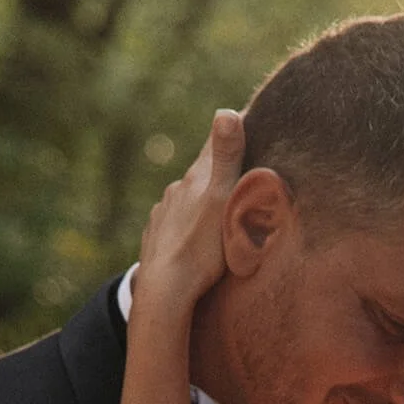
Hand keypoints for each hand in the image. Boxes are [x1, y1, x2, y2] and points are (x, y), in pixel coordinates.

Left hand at [133, 109, 244, 314]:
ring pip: (187, 198)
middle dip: (220, 169)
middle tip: (241, 170)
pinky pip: (175, 222)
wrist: (165, 291)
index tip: (248, 117)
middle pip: (203, 171)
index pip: (217, 142)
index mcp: (196, 177)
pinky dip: (188, 222)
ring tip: (219, 210)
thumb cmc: (200, 249)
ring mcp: (163, 212)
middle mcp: (176, 189)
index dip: (233, 128)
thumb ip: (225, 157)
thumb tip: (226, 112)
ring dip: (203, 199)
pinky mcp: (156, 235)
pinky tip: (194, 235)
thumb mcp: (221, 199)